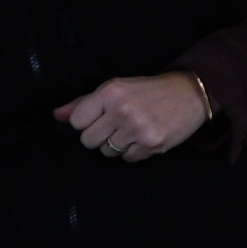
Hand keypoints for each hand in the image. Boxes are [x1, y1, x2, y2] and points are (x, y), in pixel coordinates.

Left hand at [53, 72, 209, 161]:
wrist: (190, 93)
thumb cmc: (147, 91)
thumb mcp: (116, 88)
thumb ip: (84, 102)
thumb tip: (56, 115)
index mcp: (110, 92)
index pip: (76, 121)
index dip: (86, 122)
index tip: (100, 116)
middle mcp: (122, 110)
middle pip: (88, 140)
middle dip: (99, 136)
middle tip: (116, 125)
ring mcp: (137, 128)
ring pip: (106, 152)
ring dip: (116, 144)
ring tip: (132, 129)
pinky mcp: (151, 144)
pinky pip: (126, 159)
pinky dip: (133, 151)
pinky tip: (143, 137)